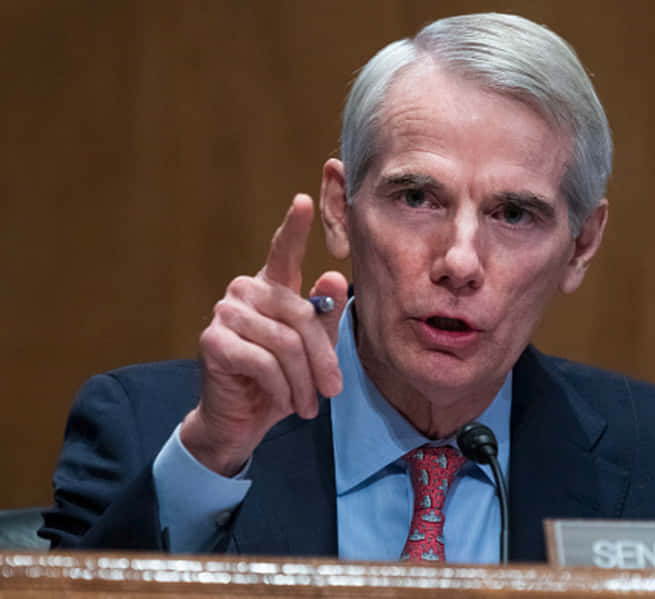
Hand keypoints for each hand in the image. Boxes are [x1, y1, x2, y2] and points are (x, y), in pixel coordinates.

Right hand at [181, 194, 348, 475]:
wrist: (240, 422)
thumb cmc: (279, 383)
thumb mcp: (312, 352)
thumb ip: (323, 317)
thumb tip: (333, 274)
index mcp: (270, 289)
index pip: (282, 251)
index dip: (294, 226)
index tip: (304, 199)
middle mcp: (244, 292)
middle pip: (301, 315)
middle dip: (322, 359)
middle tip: (332, 391)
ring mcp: (225, 314)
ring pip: (286, 343)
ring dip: (303, 381)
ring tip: (307, 404)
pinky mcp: (213, 342)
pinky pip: (265, 362)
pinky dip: (282, 388)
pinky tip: (283, 402)